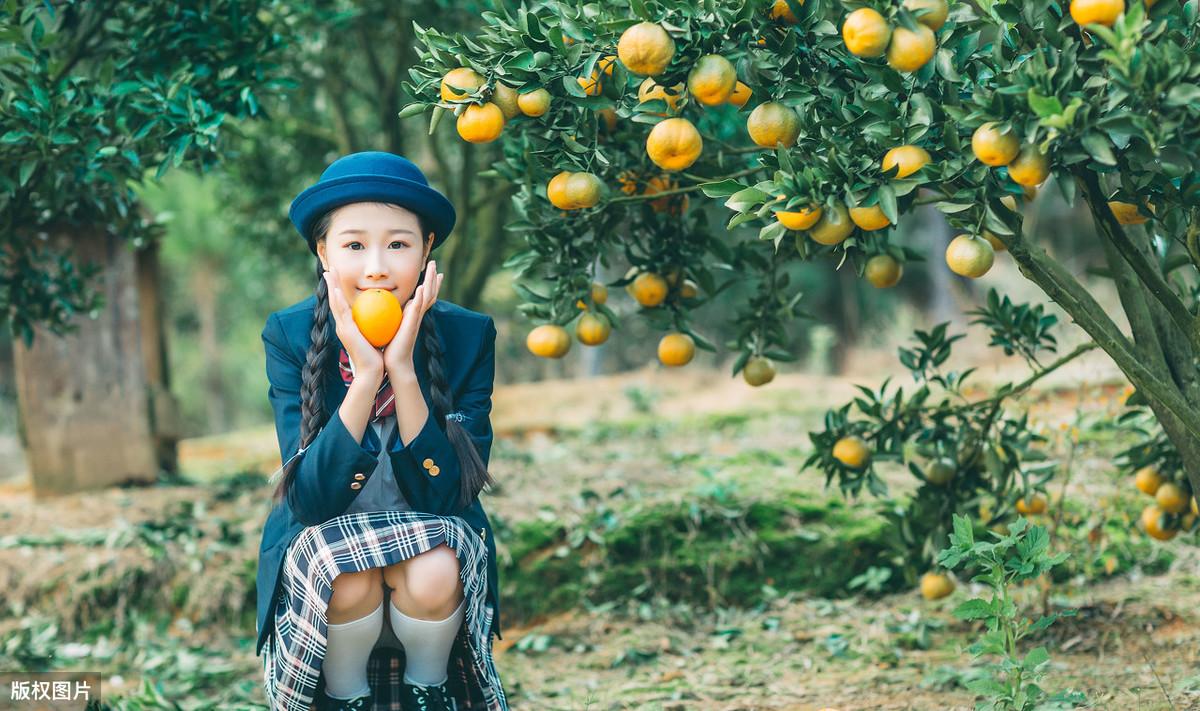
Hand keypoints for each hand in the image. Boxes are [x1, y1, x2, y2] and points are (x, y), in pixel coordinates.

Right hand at [323, 268, 384, 378]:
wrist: (372, 370)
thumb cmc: (376, 354)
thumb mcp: (375, 335)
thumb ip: (376, 324)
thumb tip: (383, 313)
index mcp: (348, 326)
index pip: (342, 304)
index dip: (338, 290)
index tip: (338, 277)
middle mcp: (342, 326)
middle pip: (335, 301)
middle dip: (331, 285)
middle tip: (329, 269)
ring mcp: (342, 328)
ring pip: (335, 303)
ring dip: (331, 287)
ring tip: (329, 273)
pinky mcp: (345, 331)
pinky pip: (341, 311)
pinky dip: (337, 300)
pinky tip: (335, 289)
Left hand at [384, 259, 442, 375]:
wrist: (393, 362)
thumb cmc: (389, 347)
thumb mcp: (389, 326)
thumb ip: (388, 316)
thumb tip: (378, 307)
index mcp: (412, 315)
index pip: (422, 296)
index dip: (428, 284)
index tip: (433, 272)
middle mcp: (417, 315)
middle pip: (428, 293)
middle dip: (432, 278)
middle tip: (434, 263)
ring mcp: (416, 319)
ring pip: (426, 296)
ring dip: (430, 282)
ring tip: (433, 268)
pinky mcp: (412, 325)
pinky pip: (418, 309)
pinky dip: (421, 298)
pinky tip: (421, 288)